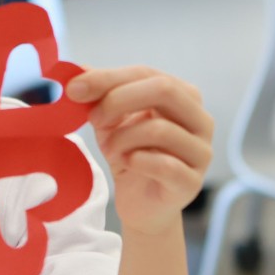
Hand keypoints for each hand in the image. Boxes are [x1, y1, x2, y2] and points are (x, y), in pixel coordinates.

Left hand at [68, 67, 213, 236]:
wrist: (141, 204)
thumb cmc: (130, 154)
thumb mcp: (110, 119)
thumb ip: (98, 94)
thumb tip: (75, 69)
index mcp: (183, 95)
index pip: (146, 73)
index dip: (108, 78)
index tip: (74, 89)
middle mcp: (200, 119)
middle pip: (164, 90)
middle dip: (119, 100)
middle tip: (93, 118)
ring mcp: (200, 151)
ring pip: (160, 129)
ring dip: (123, 138)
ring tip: (111, 149)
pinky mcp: (191, 182)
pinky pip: (164, 164)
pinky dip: (137, 161)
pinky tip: (127, 163)